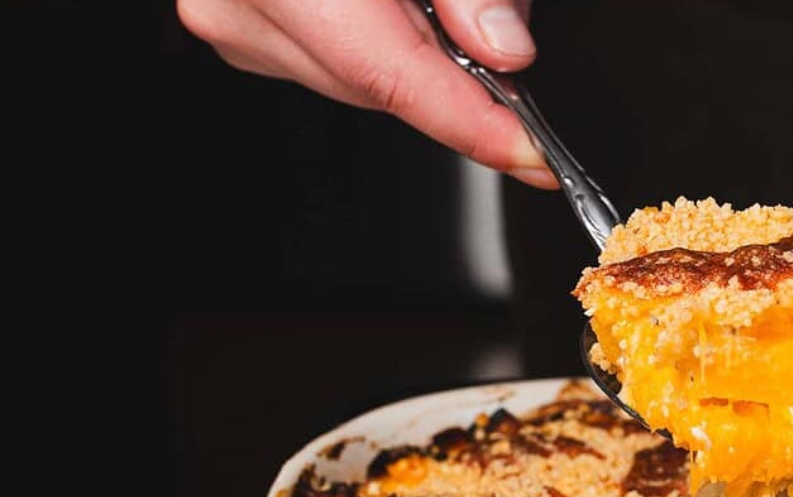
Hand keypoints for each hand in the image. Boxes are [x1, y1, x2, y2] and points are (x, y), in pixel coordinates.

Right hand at [177, 0, 557, 187]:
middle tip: (498, 33)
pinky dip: (377, 40)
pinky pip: (327, 58)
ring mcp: (228, 15)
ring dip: (414, 55)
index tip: (533, 155)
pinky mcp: (237, 20)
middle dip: (453, 79)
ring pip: (356, 82)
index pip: (393, 78)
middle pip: (378, 87)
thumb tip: (503, 48)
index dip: (474, 124)